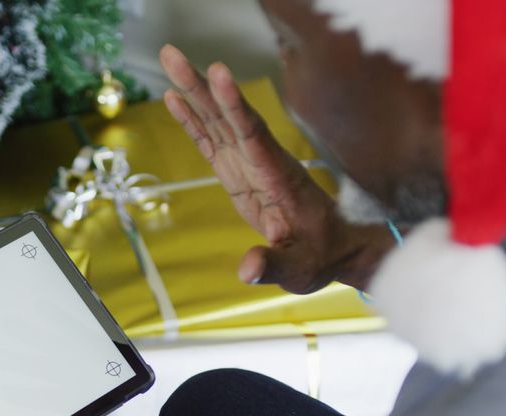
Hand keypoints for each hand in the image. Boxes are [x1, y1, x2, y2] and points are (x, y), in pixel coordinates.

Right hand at [159, 44, 391, 292]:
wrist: (335, 247)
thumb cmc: (321, 256)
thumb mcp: (300, 269)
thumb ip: (273, 266)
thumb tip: (246, 270)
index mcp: (279, 178)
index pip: (254, 136)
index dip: (235, 106)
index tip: (219, 73)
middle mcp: (263, 161)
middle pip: (229, 117)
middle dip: (202, 86)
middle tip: (172, 54)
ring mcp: (249, 164)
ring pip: (219, 121)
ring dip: (194, 91)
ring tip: (169, 61)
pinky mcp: (238, 172)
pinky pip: (212, 141)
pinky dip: (194, 120)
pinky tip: (175, 99)